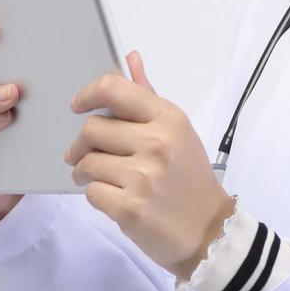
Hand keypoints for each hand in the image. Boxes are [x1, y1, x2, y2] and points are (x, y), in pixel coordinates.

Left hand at [66, 50, 234, 279]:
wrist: (210, 232)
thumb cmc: (191, 180)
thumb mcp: (178, 132)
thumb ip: (148, 96)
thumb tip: (130, 58)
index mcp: (168, 119)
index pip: (113, 89)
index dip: (87, 94)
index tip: (78, 106)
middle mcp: (157, 143)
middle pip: (91, 129)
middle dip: (82, 144)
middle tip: (84, 155)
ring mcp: (143, 176)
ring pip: (87, 162)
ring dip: (85, 172)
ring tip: (99, 178)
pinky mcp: (130, 207)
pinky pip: (91, 192)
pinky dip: (96, 196)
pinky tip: (113, 197)